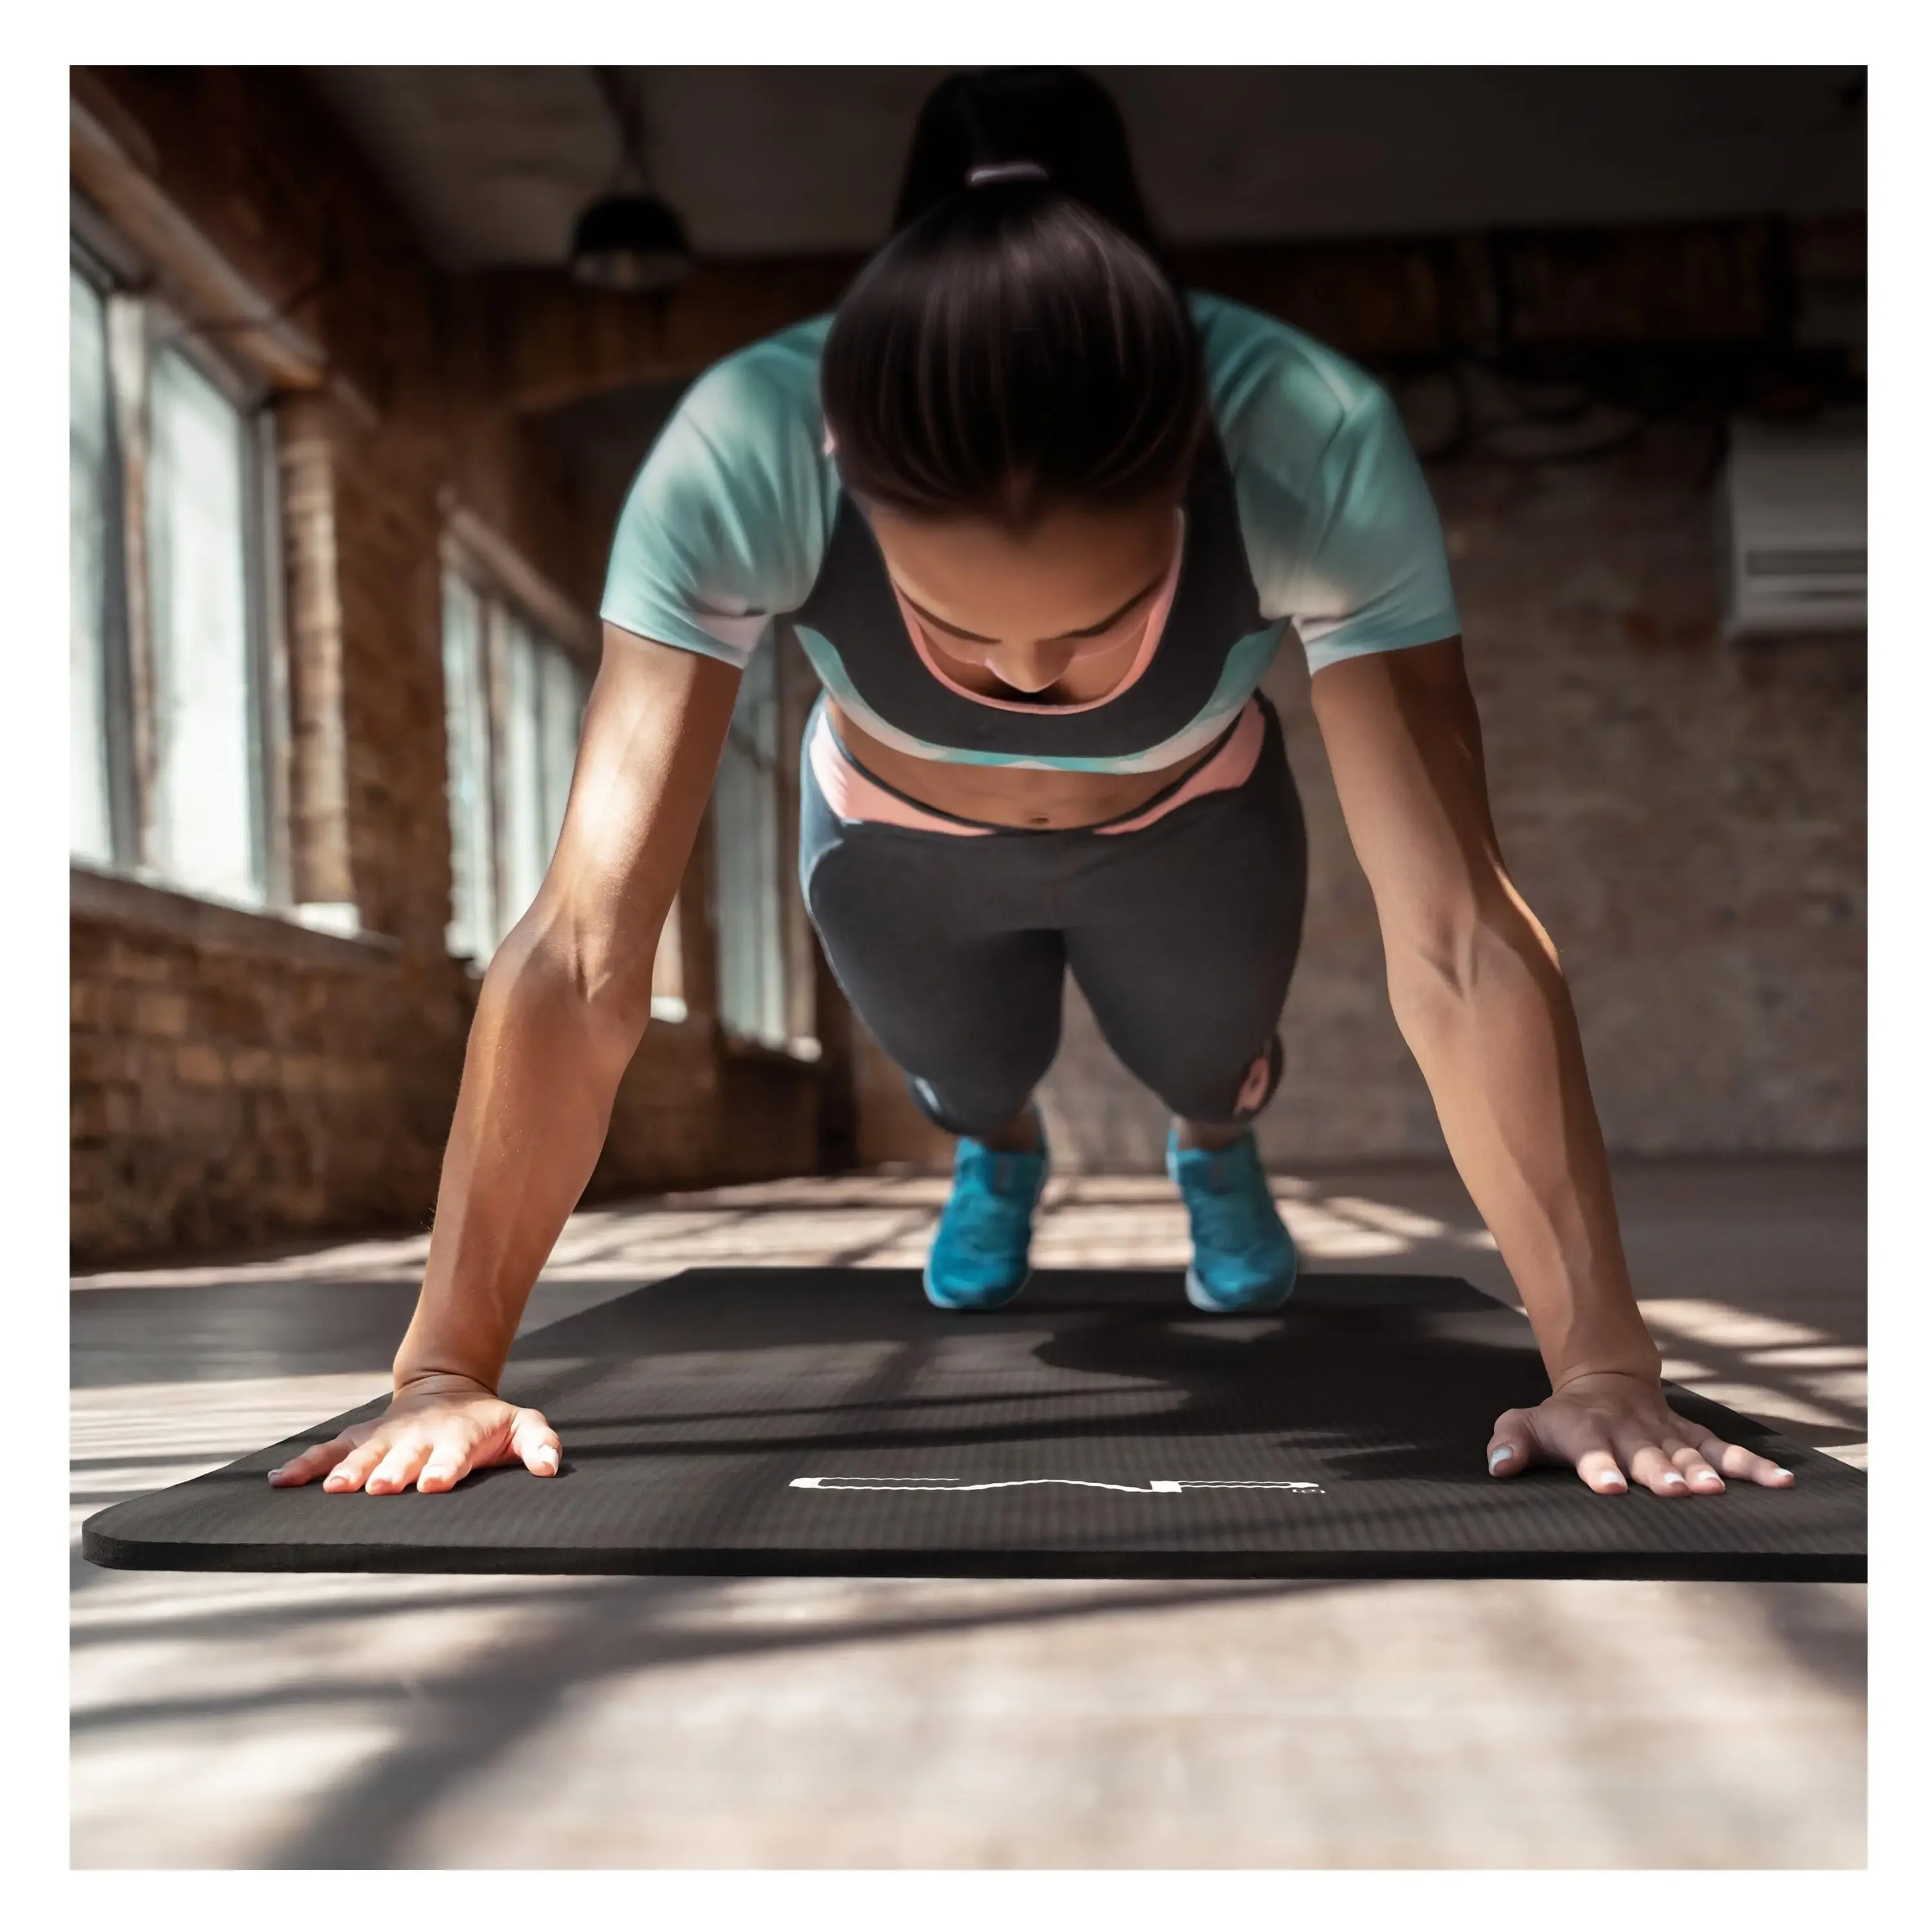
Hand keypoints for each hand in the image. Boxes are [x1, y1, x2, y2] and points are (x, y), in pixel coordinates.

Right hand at [266, 1375, 561, 1495]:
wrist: (448, 1390)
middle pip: (402, 1457)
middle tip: (379, 1487)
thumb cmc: (488, 1421)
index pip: (451, 1456)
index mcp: (456, 1439)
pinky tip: (279, 1482)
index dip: (443, 1468)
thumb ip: (540, 1444)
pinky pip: (327, 1452)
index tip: (433, 1482)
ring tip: (329, 1491)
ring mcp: (385, 1439)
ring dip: (347, 1473)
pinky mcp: (360, 1440)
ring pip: (362, 1456)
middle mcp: (417, 1439)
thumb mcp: (522, 1426)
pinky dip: (304, 1466)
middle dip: (391, 1472)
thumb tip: (551, 1467)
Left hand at [1486, 1370, 1796, 1497]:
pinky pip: (1726, 1451)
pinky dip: (1754, 1466)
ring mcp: (1665, 1436)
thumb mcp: (1526, 1423)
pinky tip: (1781, 1483)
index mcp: (1588, 1433)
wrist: (1605, 1385)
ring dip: (1704, 1472)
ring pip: (1689, 1454)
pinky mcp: (1693, 1437)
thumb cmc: (1562, 1419)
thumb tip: (1497, 1466)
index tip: (1610, 1487)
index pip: (1591, 1452)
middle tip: (1673, 1489)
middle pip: (1646, 1455)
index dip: (1599, 1468)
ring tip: (1718, 1491)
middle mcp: (1630, 1434)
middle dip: (1659, 1471)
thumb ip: (1510, 1441)